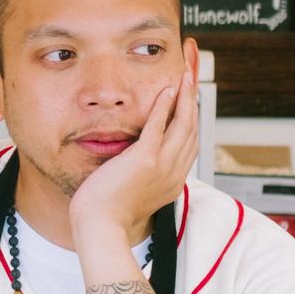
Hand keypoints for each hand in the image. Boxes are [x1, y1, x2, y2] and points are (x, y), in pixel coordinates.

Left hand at [68, 39, 199, 245]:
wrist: (99, 227)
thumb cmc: (108, 209)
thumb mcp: (133, 186)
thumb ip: (141, 168)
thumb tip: (137, 154)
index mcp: (173, 177)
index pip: (190, 137)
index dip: (192, 110)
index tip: (190, 90)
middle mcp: (174, 170)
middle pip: (193, 124)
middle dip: (194, 93)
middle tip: (193, 66)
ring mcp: (162, 165)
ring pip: (183, 123)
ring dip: (185, 93)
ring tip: (187, 70)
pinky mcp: (145, 160)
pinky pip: (160, 127)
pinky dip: (165, 106)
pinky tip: (168, 89)